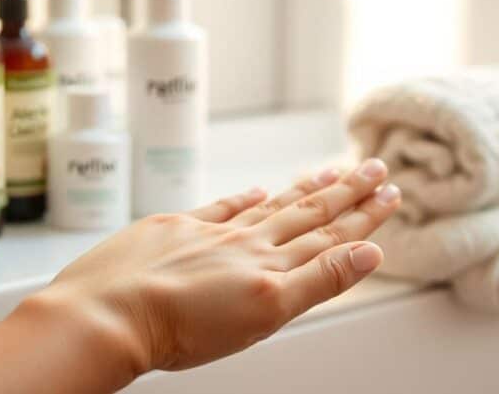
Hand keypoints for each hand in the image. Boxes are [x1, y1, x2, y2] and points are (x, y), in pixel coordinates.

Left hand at [34, 158, 400, 373]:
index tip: (389, 193)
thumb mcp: (265, 316)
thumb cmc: (178, 330)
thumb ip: (318, 281)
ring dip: (306, 189)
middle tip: (376, 168)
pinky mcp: (174, 229)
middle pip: (307, 213)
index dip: (364, 216)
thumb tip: (367, 254)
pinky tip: (260, 189)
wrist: (109, 314)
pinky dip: (245, 198)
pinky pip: (220, 207)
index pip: (330, 237)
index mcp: (271, 270)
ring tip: (333, 171)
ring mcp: (209, 234)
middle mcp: (246, 245)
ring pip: (270, 206)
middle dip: (347, 193)